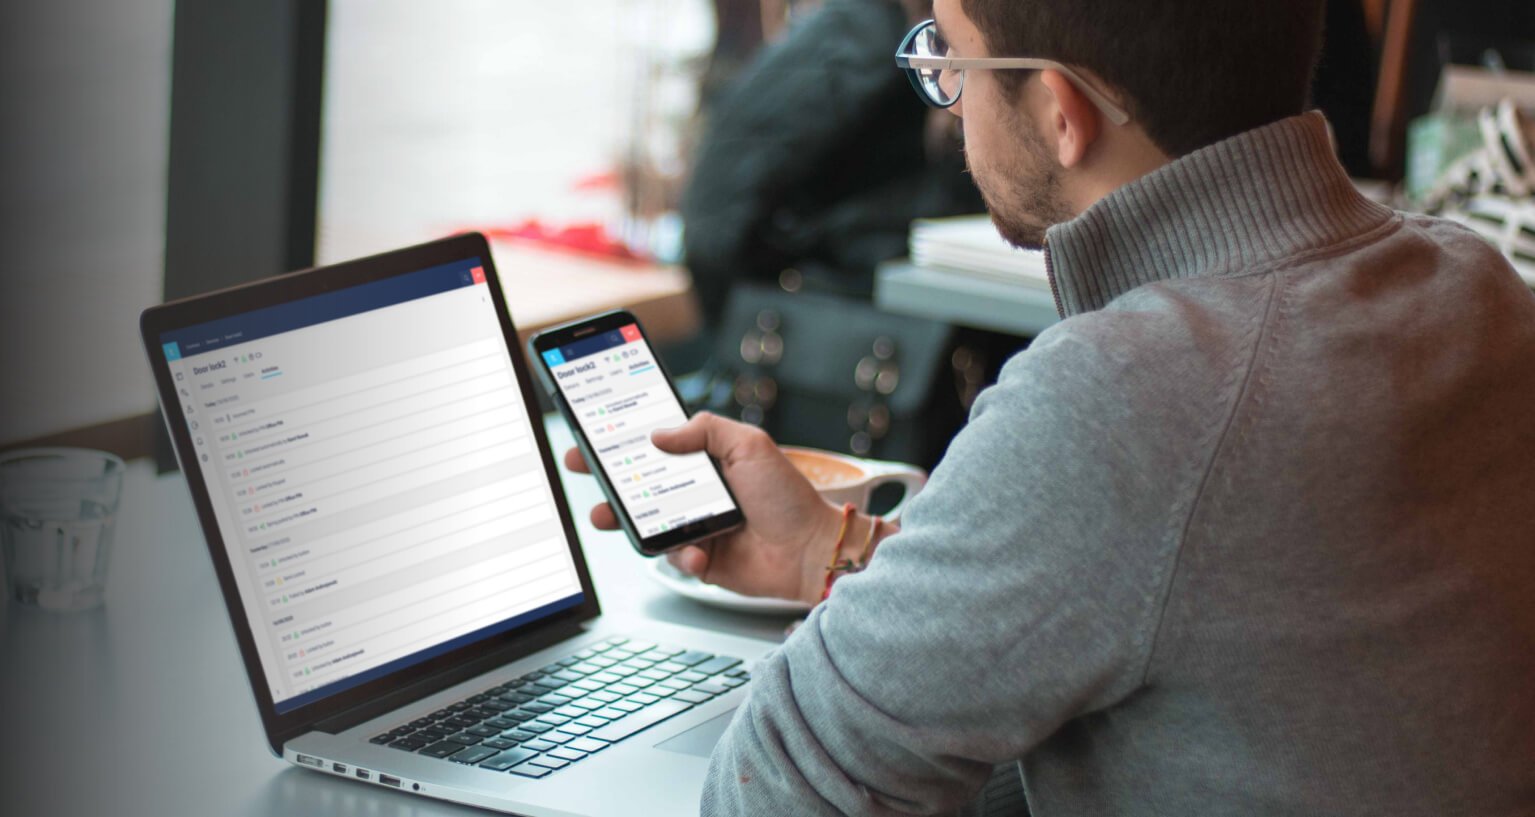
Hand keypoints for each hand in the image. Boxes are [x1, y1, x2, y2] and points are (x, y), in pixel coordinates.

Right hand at [563, 412, 843, 604]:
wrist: (811, 550)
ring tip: (608, 516)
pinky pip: (675, 558)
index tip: (594, 434)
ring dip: (625, 520)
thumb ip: (704, 430)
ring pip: (648, 523)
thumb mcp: (749, 445)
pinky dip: (681, 555)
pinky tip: (699, 551)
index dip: (625, 441)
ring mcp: (697, 527)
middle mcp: (698, 494)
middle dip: (607, 478)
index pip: (657, 447)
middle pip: (641, 484)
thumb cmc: (788, 497)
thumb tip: (658, 434)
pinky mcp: (702, 560)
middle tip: (583, 468)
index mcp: (708, 462)